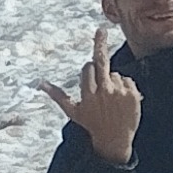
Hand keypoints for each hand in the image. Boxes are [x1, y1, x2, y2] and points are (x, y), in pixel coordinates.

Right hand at [40, 27, 141, 163]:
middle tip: (101, 30)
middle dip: (99, 43)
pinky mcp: (133, 95)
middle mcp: (103, 91)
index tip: (91, 77)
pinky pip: (128, 80)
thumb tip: (40, 83)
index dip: (89, 72)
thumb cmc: (92, 126)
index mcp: (88, 94)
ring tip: (113, 101)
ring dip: (113, 82)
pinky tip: (123, 101)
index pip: (88, 68)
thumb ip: (57, 95)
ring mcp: (119, 93)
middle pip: (101, 61)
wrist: (114, 142)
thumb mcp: (73, 112)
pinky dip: (125, 87)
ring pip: (115, 74)